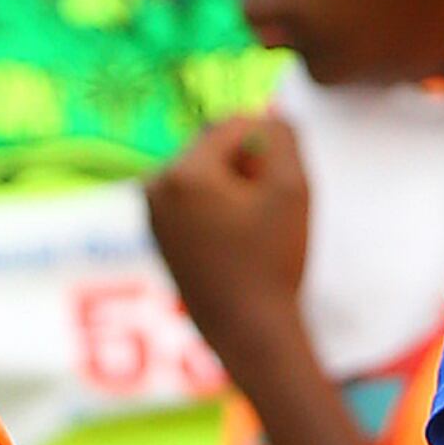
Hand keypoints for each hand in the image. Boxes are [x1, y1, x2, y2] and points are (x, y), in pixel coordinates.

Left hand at [146, 114, 310, 364]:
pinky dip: (218, 210)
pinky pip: (193, 200)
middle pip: (214, 149)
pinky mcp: (155, 234)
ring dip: (234, 189)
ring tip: (250, 231)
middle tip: (265, 215)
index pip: (233, 126)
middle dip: (246, 168)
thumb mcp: (294, 189)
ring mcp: (149, 212)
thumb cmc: (272, 261)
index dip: (267, 147)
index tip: (279, 186)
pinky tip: (235, 243)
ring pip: (205, 174)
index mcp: (182, 172)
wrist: (247, 331)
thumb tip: (268, 113)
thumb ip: (284, 137)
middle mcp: (154, 186)